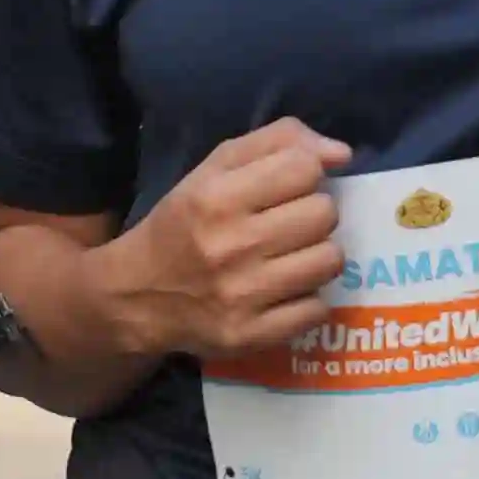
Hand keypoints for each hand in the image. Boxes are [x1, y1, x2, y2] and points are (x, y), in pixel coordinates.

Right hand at [98, 119, 352, 363]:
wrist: (136, 296)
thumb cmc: (183, 224)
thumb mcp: (215, 169)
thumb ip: (278, 143)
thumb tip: (342, 153)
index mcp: (216, 196)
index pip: (304, 168)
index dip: (305, 174)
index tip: (288, 188)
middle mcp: (230, 245)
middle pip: (324, 214)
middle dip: (313, 215)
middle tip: (289, 226)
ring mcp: (242, 295)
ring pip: (329, 261)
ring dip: (317, 256)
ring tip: (291, 258)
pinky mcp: (252, 335)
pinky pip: (317, 309)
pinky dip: (307, 300)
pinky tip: (283, 293)